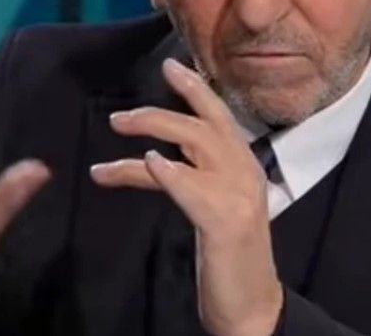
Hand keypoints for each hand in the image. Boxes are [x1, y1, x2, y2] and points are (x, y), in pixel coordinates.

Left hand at [90, 58, 282, 335]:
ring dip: (155, 127)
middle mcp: (245, 172)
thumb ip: (184, 178)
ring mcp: (238, 195)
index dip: (195, 89)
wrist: (252, 305)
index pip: (218, 117)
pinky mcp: (225, 221)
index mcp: (244, 166)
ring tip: (118, 126)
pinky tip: (149, 163)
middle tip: (121, 113)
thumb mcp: (205, 208)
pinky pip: (194, 187)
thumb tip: (149, 158)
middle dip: (167, 104)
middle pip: (207, 122)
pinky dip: (171, 172)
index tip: (170, 66)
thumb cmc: (227, 256)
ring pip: (197, 143)